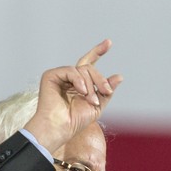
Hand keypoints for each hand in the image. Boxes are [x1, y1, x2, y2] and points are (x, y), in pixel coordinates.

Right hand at [22, 39, 122, 153]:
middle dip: (100, 80)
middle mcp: (69, 77)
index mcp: (79, 83)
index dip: (98, 52)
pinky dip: (79, 81)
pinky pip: (71, 70)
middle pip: (89, 67)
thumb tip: (119, 76)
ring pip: (83, 69)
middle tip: (107, 92)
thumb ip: (106, 91)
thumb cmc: (75, 121)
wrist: (61, 128)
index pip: (89, 63)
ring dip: (91, 85)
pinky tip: (82, 92)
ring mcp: (59, 75)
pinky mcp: (51, 76)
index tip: (109, 42)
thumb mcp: (97, 105)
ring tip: (91, 101)